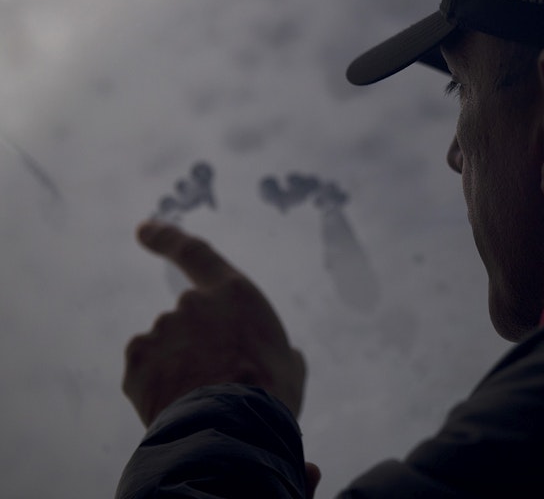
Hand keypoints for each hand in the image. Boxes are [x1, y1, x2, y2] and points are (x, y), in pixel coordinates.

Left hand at [123, 220, 305, 426]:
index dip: (166, 238)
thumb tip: (285, 356)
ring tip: (205, 400)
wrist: (234, 429)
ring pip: (167, 347)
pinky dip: (157, 384)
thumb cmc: (272, 394)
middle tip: (221, 380)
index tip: (143, 229)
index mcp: (234, 293)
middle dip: (198, 345)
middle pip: (189, 318)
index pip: (194, 252)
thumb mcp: (289, 364)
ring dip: (180, 366)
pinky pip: (146, 370)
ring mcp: (161, 330)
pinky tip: (179, 404)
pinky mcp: (137, 361)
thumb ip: (277, 348)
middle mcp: (192, 303)